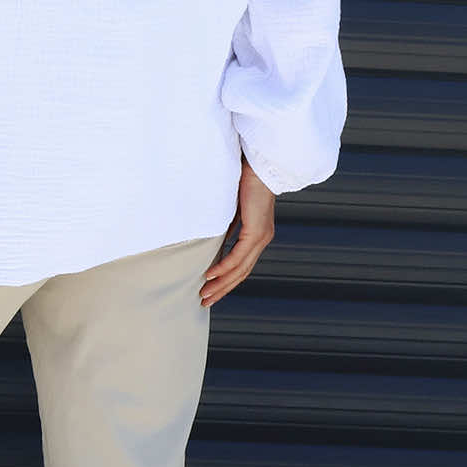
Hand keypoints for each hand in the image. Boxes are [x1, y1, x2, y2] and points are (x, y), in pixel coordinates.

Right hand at [199, 156, 274, 306]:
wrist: (261, 165)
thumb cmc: (246, 180)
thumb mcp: (234, 208)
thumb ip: (230, 225)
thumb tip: (220, 238)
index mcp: (258, 235)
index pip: (242, 265)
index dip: (227, 280)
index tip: (212, 289)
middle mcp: (261, 240)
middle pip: (241, 273)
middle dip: (222, 289)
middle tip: (206, 301)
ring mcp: (260, 237)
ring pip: (239, 269)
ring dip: (220, 284)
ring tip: (205, 294)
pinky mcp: (256, 232)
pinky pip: (237, 256)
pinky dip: (223, 267)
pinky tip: (210, 275)